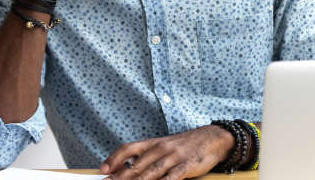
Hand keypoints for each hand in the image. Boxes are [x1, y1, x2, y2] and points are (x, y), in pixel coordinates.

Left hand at [100, 125, 233, 179]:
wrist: (212, 138)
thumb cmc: (184, 146)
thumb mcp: (163, 146)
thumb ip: (146, 157)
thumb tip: (125, 169)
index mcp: (152, 143)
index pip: (128, 148)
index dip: (114, 159)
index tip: (103, 170)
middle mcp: (160, 149)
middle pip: (136, 165)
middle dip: (120, 177)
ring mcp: (173, 157)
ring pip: (151, 173)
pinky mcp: (186, 166)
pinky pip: (171, 178)